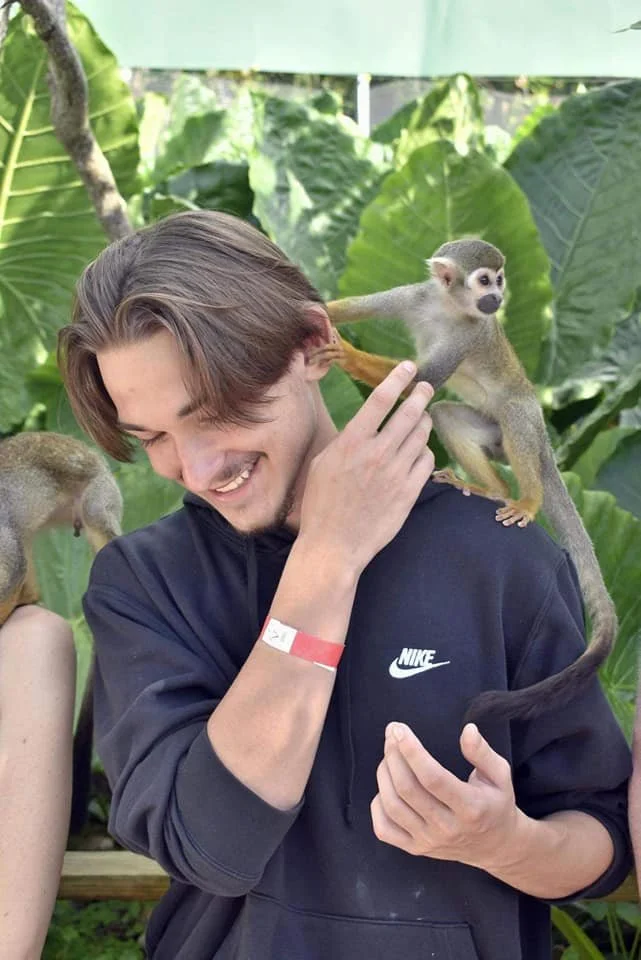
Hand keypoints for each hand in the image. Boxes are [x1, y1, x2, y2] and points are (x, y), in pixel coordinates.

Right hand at [298, 361, 434, 576]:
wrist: (334, 545)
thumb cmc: (321, 504)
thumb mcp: (322, 464)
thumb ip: (346, 441)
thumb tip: (365, 425)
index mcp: (352, 443)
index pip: (381, 400)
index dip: (398, 379)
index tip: (409, 368)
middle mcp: (377, 453)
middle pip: (409, 413)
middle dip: (421, 395)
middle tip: (426, 388)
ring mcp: (397, 473)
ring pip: (421, 436)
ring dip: (424, 423)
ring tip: (422, 419)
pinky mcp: (409, 492)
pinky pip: (426, 462)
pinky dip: (425, 452)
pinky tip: (419, 452)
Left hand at [371, 722, 522, 871]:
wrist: (495, 846)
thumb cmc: (495, 804)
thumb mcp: (500, 776)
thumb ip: (482, 752)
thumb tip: (468, 730)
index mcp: (470, 808)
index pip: (433, 778)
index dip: (412, 751)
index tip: (400, 730)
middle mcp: (447, 828)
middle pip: (407, 789)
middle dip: (393, 755)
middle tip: (392, 733)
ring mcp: (429, 841)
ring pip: (393, 806)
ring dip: (384, 774)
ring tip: (389, 754)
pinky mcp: (415, 849)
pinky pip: (384, 829)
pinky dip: (377, 804)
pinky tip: (385, 785)